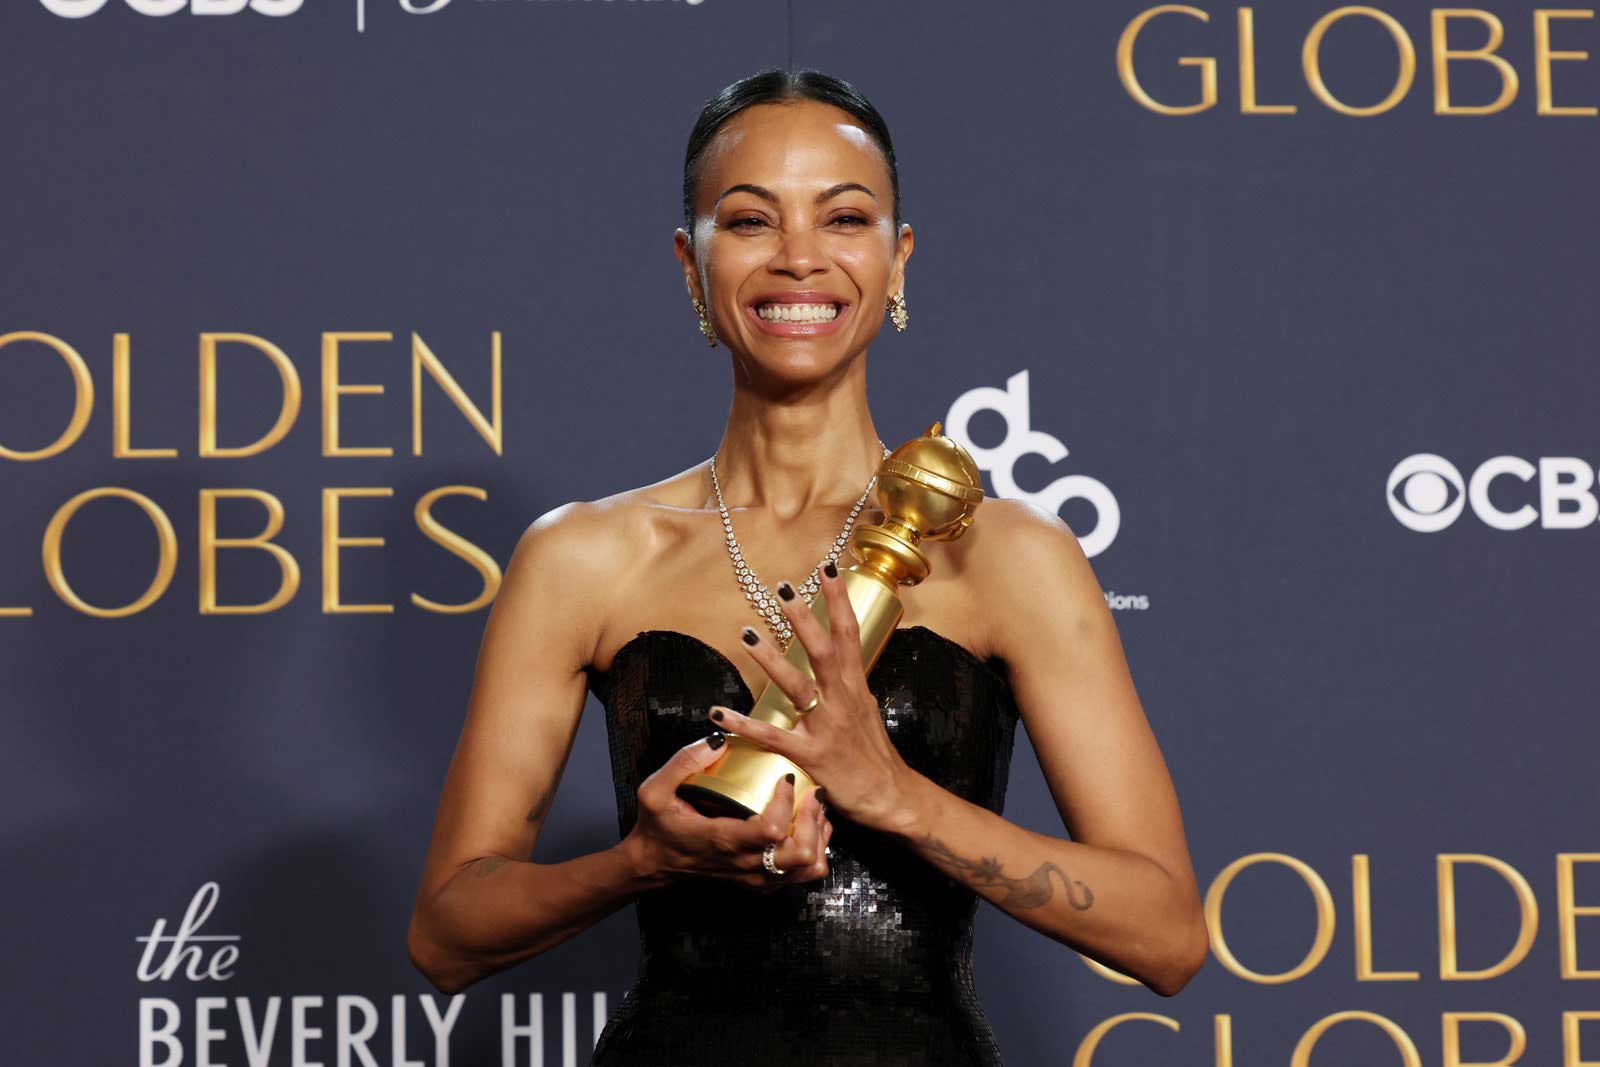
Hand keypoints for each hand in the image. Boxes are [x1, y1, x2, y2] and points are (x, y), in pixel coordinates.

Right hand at [623, 734, 832, 892]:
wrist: (654, 864)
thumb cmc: (657, 827)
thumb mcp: (654, 790)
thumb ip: (682, 762)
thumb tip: (719, 740)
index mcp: (723, 840)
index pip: (771, 830)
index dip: (786, 802)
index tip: (786, 779)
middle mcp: (744, 864)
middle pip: (800, 854)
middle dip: (813, 820)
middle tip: (811, 794)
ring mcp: (755, 878)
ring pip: (807, 868)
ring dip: (818, 837)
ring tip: (814, 810)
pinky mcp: (760, 883)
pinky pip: (801, 875)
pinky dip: (814, 851)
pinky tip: (807, 827)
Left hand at [708, 561, 918, 833]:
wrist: (892, 799)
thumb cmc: (875, 756)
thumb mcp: (867, 711)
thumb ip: (849, 686)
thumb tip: (840, 663)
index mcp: (856, 687)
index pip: (849, 633)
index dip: (839, 599)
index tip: (829, 567)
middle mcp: (842, 700)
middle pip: (822, 649)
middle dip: (803, 617)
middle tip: (783, 586)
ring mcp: (827, 727)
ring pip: (796, 685)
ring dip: (770, 659)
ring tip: (746, 633)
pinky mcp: (812, 756)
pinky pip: (772, 737)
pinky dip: (744, 725)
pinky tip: (718, 714)